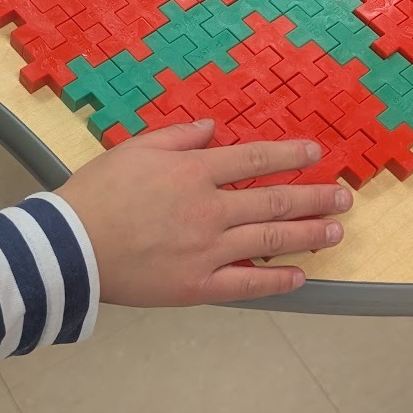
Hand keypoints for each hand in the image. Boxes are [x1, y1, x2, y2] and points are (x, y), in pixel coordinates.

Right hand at [55, 120, 349, 305]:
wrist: (68, 247)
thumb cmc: (96, 194)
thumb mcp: (134, 149)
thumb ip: (176, 137)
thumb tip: (211, 128)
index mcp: (193, 171)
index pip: (253, 159)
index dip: (289, 154)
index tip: (315, 152)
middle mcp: (209, 208)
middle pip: (274, 199)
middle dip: (314, 196)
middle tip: (343, 197)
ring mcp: (208, 250)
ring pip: (271, 240)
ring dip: (308, 235)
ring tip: (335, 232)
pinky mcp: (198, 285)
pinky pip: (248, 284)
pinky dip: (277, 281)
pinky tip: (300, 276)